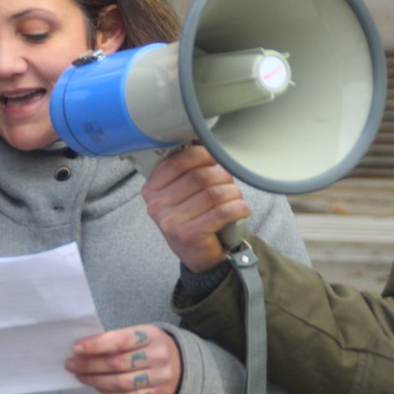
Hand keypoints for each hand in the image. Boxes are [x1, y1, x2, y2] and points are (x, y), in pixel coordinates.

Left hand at [66, 325, 181, 393]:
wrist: (181, 363)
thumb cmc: (149, 346)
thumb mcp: (139, 335)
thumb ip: (115, 340)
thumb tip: (83, 349)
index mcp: (151, 335)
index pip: (119, 340)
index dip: (95, 345)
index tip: (76, 348)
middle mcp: (158, 357)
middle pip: (117, 364)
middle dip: (89, 365)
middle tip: (71, 364)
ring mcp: (160, 378)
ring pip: (120, 384)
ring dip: (95, 380)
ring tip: (80, 375)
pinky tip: (97, 387)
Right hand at [142, 145, 249, 272]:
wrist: (197, 254)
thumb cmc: (191, 217)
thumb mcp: (180, 193)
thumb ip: (186, 169)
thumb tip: (203, 140)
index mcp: (152, 189)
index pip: (177, 162)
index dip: (201, 155)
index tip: (215, 157)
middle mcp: (157, 205)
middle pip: (199, 176)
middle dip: (222, 175)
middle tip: (229, 181)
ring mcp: (170, 222)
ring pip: (213, 193)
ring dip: (232, 192)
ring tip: (235, 196)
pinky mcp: (189, 235)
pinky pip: (221, 212)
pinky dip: (238, 207)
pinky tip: (241, 208)